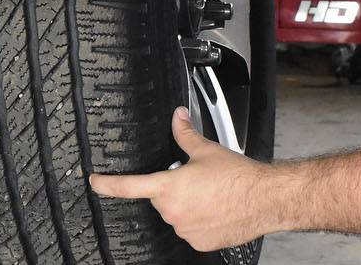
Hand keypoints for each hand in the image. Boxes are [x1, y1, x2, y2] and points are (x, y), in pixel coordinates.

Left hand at [87, 107, 278, 251]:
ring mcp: (186, 229)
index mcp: (169, 187)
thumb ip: (184, 133)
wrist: (265, 199)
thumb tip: (177, 117)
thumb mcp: (206, 150)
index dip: (108, 184)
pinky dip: (199, 221)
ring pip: (176, 215)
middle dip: (172, 189)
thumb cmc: (239, 177)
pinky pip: (191, 230)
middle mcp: (174, 211)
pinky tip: (216, 210)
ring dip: (187, 205)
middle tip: (195, 181)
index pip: (129, 186)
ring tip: (210, 195)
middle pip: (160, 198)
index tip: (95, 183)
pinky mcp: (200, 243)